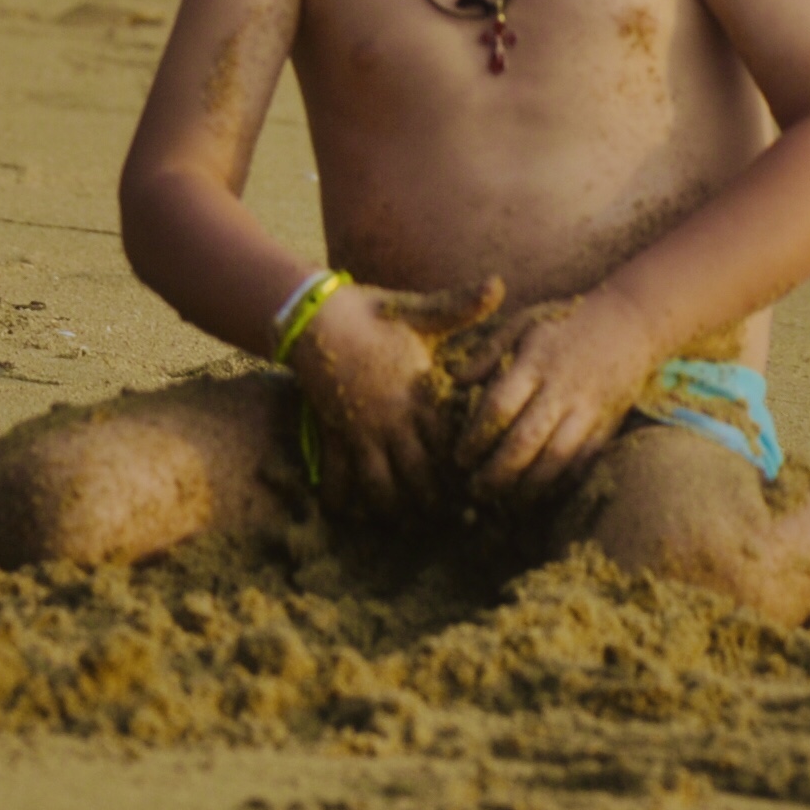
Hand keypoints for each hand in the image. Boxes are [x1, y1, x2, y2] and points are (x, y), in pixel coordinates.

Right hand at [290, 276, 498, 517]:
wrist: (311, 315)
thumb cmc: (369, 313)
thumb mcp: (417, 311)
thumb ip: (459, 306)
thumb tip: (498, 283)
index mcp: (417, 396)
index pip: (450, 446)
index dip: (467, 471)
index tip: (481, 488)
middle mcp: (390, 421)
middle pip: (420, 478)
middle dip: (436, 502)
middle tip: (453, 521)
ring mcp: (359, 432)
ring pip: (380, 487)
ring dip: (396, 509)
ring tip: (410, 526)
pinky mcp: (331, 434)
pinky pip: (338, 478)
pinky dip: (345, 500)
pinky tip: (353, 515)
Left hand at [447, 292, 656, 505]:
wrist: (632, 322)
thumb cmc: (567, 321)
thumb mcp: (523, 323)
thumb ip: (488, 352)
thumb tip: (455, 380)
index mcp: (535, 362)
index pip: (499, 406)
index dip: (476, 437)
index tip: (460, 457)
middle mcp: (562, 389)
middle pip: (525, 440)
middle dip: (497, 472)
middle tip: (475, 489)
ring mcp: (589, 409)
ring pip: (556, 458)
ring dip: (528, 485)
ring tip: (506, 500)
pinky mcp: (608, 425)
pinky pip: (584, 462)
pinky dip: (561, 482)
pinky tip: (541, 493)